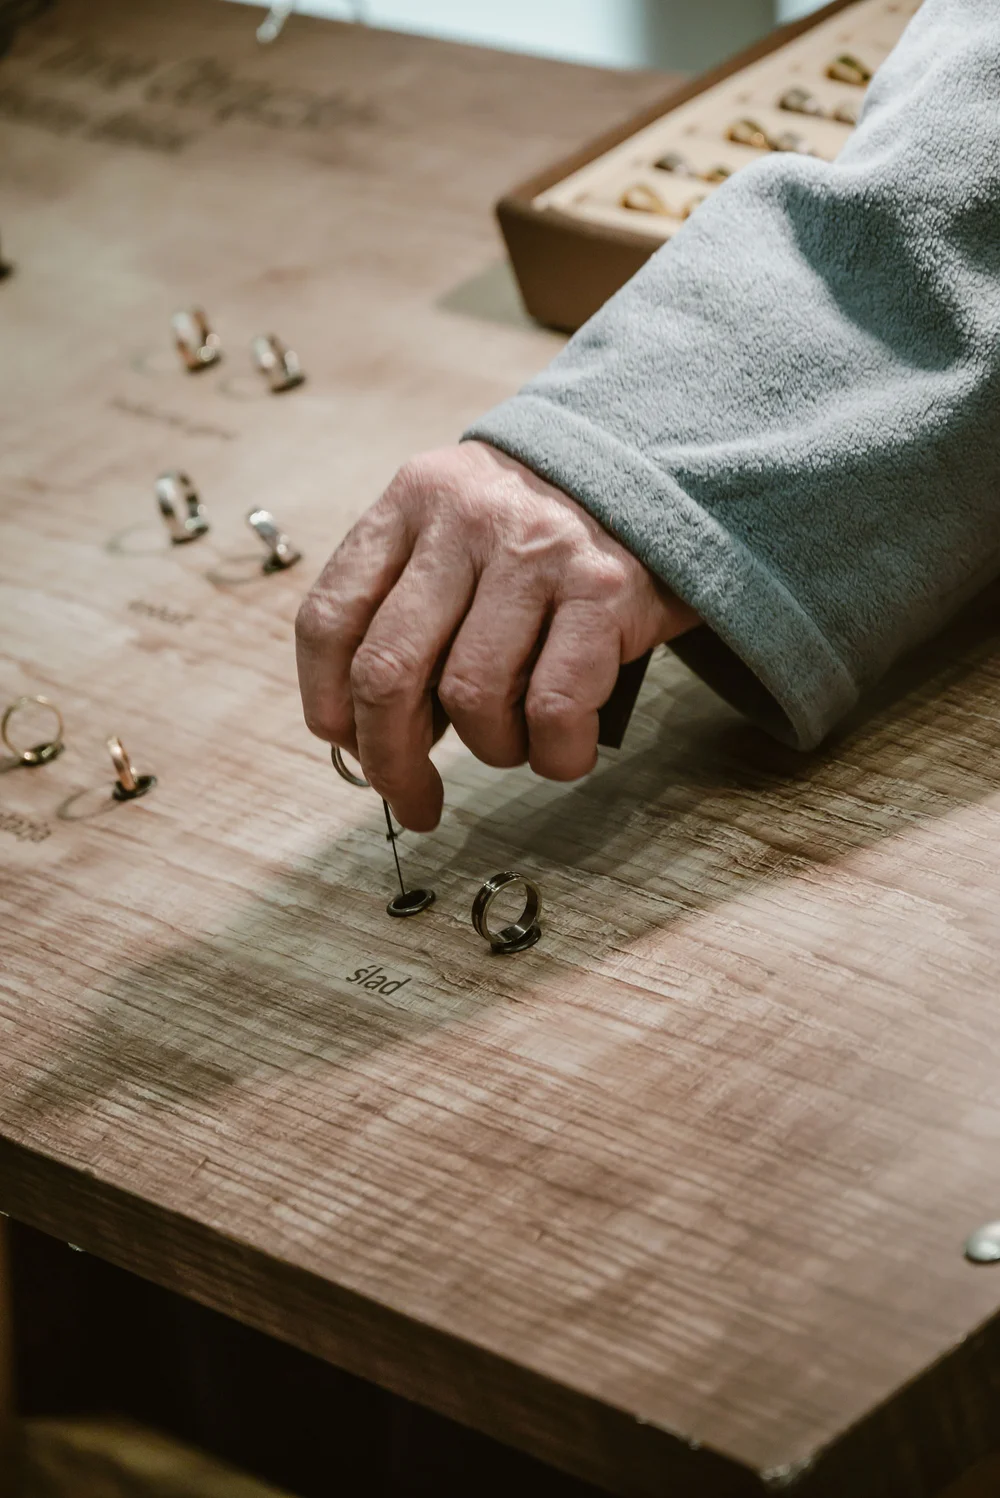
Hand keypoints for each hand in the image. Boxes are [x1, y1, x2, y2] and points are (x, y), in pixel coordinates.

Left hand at [296, 441, 697, 830]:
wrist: (661, 467)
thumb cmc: (543, 531)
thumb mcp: (459, 534)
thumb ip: (409, 610)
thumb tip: (371, 735)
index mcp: (411, 502)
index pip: (331, 618)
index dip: (328, 704)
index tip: (350, 748)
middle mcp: (466, 520)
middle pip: (387, 669)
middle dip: (392, 759)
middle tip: (414, 799)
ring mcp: (537, 553)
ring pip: (472, 696)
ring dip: (491, 748)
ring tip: (515, 741)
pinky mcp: (605, 591)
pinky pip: (554, 707)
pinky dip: (554, 753)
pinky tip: (563, 748)